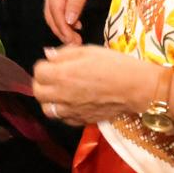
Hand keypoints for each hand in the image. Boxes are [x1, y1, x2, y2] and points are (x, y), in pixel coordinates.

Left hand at [33, 45, 158, 124]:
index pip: (38, 72)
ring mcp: (71, 111)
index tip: (54, 63)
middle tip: (53, 77)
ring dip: (49, 100)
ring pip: (47, 109)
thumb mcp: (88, 51)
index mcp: (62, 75)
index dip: (44, 66)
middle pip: (38, 92)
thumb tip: (48, 55)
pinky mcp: (81, 121)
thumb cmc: (114, 65)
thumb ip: (64, 54)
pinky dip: (63, 112)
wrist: (136, 88)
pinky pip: (63, 119)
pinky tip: (71, 103)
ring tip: (60, 92)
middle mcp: (62, 95)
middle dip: (42, 83)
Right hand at [45, 0, 127, 43]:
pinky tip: (77, 26)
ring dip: (64, 27)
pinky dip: (67, 21)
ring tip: (76, 38)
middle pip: (51, 14)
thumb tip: (69, 22)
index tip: (73, 40)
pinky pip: (62, 11)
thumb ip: (76, 3)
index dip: (62, 27)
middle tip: (74, 43)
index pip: (55, 10)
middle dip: (61, 30)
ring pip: (55, 15)